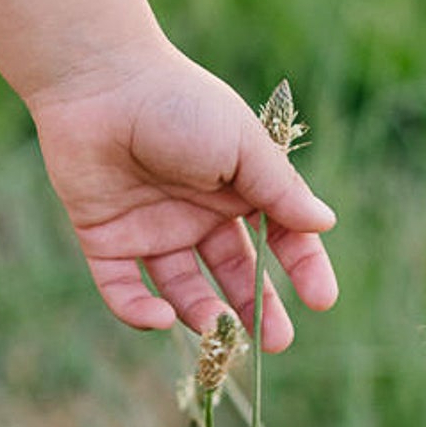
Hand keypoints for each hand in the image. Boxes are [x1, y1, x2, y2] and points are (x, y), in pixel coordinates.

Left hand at [28, 42, 338, 349]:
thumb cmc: (179, 104)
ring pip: (182, 288)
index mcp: (236, 187)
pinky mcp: (106, 240)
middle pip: (233, 272)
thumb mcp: (242, 146)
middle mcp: (196, 212)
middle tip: (276, 341)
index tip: (321, 300)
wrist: (101, 85)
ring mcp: (151, 228)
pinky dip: (139, 312)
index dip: (302, 268)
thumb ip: (279, 190)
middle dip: (256, 308)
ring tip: (221, 328)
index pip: (279, 237)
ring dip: (203, 313)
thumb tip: (324, 224)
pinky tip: (162, 318)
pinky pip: (123, 289)